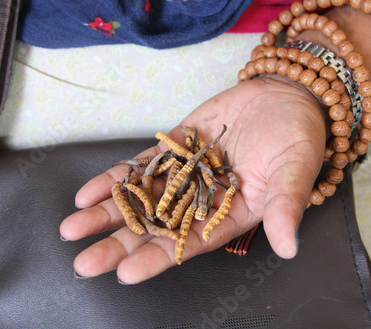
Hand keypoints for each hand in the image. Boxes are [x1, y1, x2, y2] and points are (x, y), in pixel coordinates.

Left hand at [59, 74, 326, 283]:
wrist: (285, 95)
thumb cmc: (298, 137)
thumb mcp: (296, 171)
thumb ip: (287, 207)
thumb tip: (289, 247)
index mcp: (229, 215)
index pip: (189, 244)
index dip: (159, 258)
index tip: (126, 274)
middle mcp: (202, 199)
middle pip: (156, 226)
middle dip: (120, 244)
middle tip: (85, 263)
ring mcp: (185, 172)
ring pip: (141, 197)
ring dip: (107, 213)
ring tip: (72, 228)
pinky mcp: (176, 146)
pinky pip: (142, 164)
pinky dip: (116, 178)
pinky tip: (89, 192)